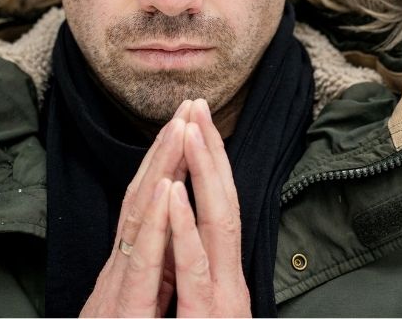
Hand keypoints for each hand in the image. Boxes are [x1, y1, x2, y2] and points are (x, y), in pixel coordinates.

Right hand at [80, 101, 190, 317]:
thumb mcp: (137, 318)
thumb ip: (150, 284)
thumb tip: (168, 252)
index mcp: (126, 279)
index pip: (145, 211)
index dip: (163, 167)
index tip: (184, 126)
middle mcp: (117, 278)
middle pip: (141, 203)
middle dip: (165, 152)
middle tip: (186, 106)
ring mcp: (116, 294)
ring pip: (138, 222)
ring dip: (160, 170)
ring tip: (179, 129)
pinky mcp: (122, 314)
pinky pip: (141, 264)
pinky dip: (152, 224)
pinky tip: (164, 190)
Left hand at [170, 99, 251, 317]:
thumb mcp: (200, 313)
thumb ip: (199, 277)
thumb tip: (190, 240)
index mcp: (225, 281)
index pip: (222, 210)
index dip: (214, 163)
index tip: (201, 122)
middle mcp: (228, 285)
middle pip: (223, 206)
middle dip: (211, 152)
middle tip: (198, 104)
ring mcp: (220, 302)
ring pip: (215, 228)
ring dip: (201, 174)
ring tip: (190, 130)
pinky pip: (193, 271)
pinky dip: (184, 230)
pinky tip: (173, 194)